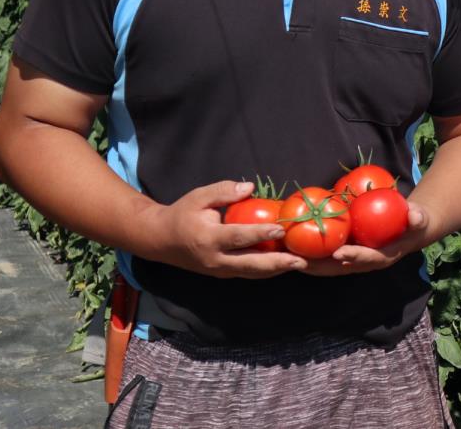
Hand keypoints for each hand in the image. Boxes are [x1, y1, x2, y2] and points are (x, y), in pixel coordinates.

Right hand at [147, 181, 306, 278]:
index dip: (260, 234)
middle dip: (277, 263)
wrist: (160, 241)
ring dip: (277, 270)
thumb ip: (224, 191)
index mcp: (208, 238)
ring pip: (252, 273)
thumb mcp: (199, 197)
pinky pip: (248, 273)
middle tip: (301, 260)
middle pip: (250, 264)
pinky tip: (284, 264)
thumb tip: (250, 188)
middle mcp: (215, 259)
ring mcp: (219, 270)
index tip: (281, 229)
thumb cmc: (182, 214)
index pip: (238, 237)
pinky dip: (266, 270)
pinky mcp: (222, 273)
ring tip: (299, 264)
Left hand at [301, 200, 431, 275]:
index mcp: (383, 256)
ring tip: (289, 258)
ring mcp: (353, 260)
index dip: (355, 257)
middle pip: (341, 268)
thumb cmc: (413, 222)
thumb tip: (416, 215)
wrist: (409, 229)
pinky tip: (293, 248)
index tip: (340, 254)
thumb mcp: (419, 219)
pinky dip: (310, 254)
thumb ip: (417, 218)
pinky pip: (326, 257)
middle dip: (320, 267)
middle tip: (301, 261)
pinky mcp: (345, 254)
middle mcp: (365, 262)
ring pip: (329, 266)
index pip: (368, 259)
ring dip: (310, 264)